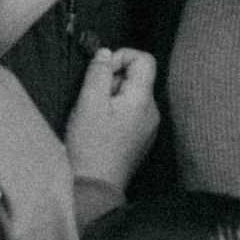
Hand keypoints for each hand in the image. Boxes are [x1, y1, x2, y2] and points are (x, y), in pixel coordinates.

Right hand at [63, 47, 159, 199]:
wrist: (95, 187)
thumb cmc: (90, 146)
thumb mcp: (88, 102)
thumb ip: (98, 73)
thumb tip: (105, 53)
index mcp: (143, 100)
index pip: (144, 59)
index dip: (121, 56)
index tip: (100, 71)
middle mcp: (152, 111)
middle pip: (136, 77)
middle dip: (111, 80)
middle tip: (92, 98)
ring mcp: (148, 126)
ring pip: (130, 94)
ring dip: (109, 96)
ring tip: (94, 115)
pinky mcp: (140, 137)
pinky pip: (130, 112)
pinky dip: (113, 111)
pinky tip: (99, 127)